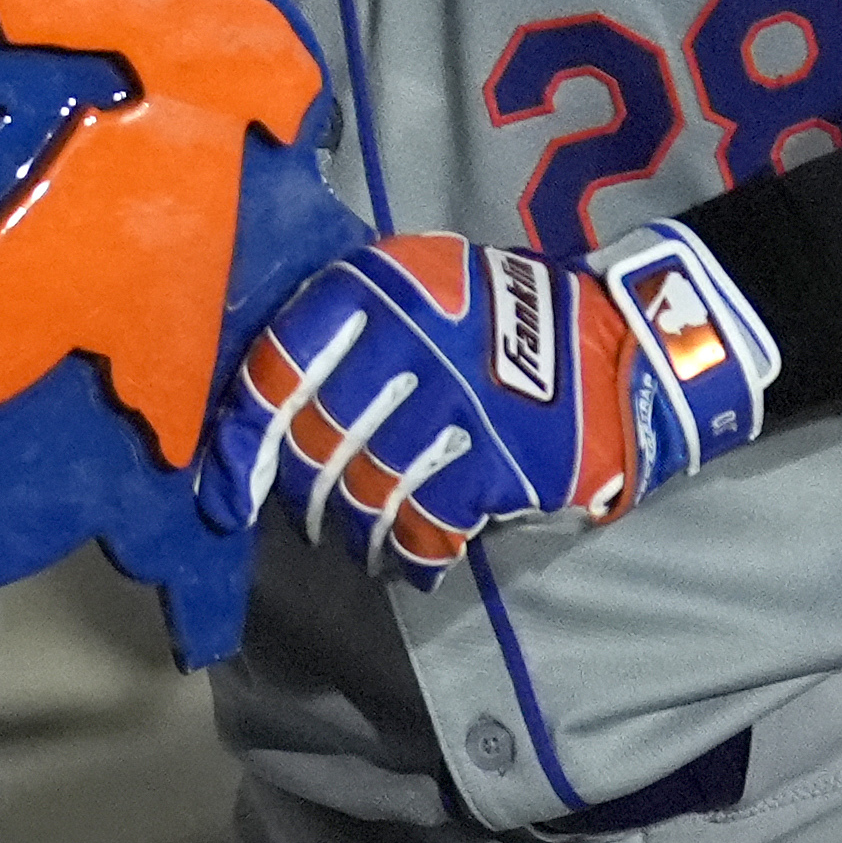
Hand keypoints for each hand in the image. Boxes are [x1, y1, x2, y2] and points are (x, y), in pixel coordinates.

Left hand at [196, 226, 776, 583]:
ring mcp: (457, 401)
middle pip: (316, 440)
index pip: (277, 366)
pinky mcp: (500, 459)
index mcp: (375, 284)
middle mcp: (408, 337)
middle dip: (301, 491)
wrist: (618, 346)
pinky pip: (425, 525)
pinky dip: (412, 554)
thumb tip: (260, 399)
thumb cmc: (493, 318)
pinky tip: (413, 559)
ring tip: (357, 537)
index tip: (224, 491)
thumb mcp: (420, 283)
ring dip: (354, 528)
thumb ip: (347, 324)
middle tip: (306, 511)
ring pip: (365, 488)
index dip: (240, 439)